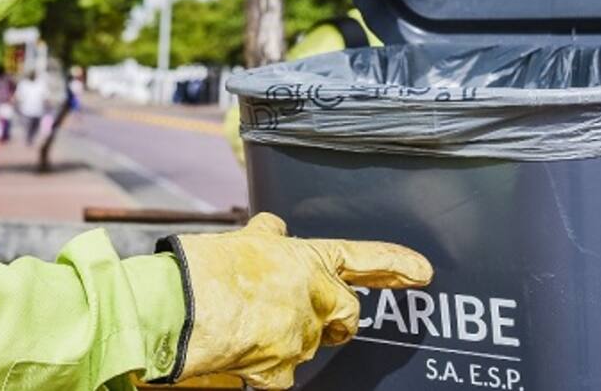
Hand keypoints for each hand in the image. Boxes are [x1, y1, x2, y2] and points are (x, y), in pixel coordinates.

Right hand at [157, 212, 432, 389]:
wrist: (177, 308)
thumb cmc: (203, 270)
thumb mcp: (242, 241)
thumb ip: (266, 237)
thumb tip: (275, 226)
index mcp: (306, 258)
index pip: (361, 258)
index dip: (395, 264)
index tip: (423, 273)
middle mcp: (313, 294)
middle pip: (345, 316)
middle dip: (333, 323)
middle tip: (308, 322)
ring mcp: (301, 334)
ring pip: (306, 347)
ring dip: (285, 344)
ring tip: (245, 330)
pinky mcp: (283, 370)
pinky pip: (280, 377)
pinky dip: (263, 372)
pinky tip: (237, 358)